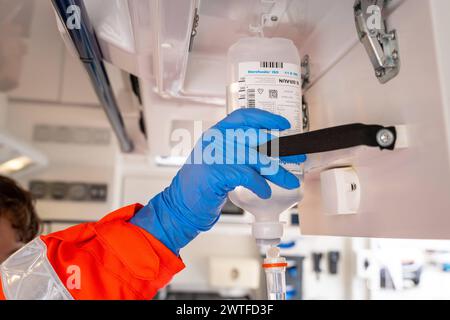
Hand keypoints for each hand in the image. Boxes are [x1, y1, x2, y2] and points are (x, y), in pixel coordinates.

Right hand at [130, 109, 305, 253]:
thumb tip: (270, 153)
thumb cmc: (201, 184)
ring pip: (256, 159)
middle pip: (256, 138)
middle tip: (298, 157)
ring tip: (291, 183)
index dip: (266, 117)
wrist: (180, 204)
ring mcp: (214, 156)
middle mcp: (215, 140)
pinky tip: (265, 192)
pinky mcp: (215, 174)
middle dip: (282, 149)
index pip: (243, 116)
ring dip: (278, 172)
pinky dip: (260, 185)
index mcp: (216, 133)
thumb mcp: (219, 161)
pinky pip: (247, 176)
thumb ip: (238, 152)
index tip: (283, 123)